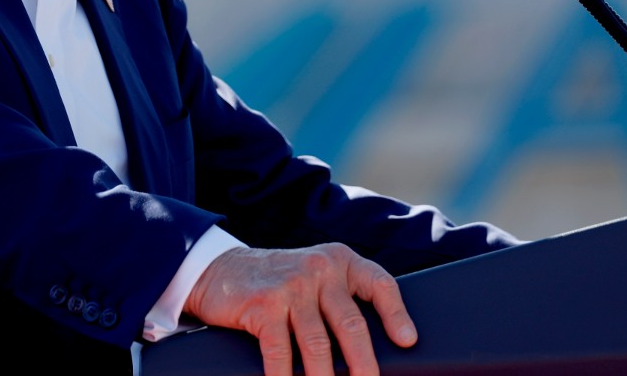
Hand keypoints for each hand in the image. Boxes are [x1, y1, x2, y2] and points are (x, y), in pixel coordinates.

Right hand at [182, 245, 416, 375]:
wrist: (218, 270)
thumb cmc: (278, 283)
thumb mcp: (314, 278)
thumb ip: (341, 299)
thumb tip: (373, 350)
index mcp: (339, 261)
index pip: (378, 284)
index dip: (396, 314)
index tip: (407, 341)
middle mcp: (319, 269)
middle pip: (351, 324)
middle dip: (364, 365)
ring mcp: (290, 286)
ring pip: (318, 345)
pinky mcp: (263, 304)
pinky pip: (280, 352)